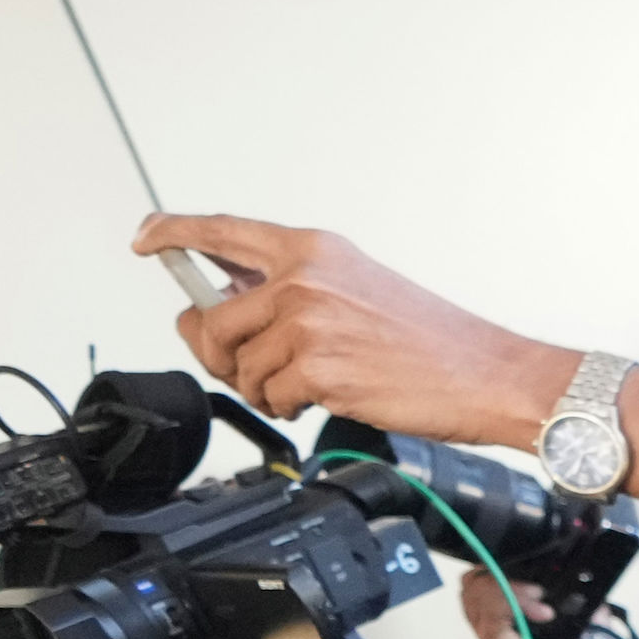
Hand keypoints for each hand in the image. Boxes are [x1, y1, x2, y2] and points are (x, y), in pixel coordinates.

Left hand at [135, 212, 572, 444]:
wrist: (491, 376)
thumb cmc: (441, 342)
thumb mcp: (362, 288)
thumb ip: (297, 287)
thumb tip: (235, 304)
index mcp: (313, 249)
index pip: (217, 230)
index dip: (170, 235)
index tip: (147, 243)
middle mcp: (303, 278)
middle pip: (211, 317)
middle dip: (216, 353)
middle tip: (241, 369)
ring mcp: (308, 323)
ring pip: (237, 363)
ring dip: (259, 387)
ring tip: (297, 390)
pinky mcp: (317, 368)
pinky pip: (269, 395)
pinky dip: (287, 408)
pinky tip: (319, 402)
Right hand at [460, 573, 619, 638]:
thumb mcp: (577, 616)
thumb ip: (566, 593)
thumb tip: (575, 571)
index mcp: (501, 623)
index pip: (477, 582)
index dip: (498, 568)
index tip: (536, 580)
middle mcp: (489, 633)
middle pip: (471, 584)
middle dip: (501, 574)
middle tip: (539, 591)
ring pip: (476, 591)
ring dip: (510, 586)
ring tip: (542, 602)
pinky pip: (491, 610)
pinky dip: (514, 600)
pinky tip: (542, 612)